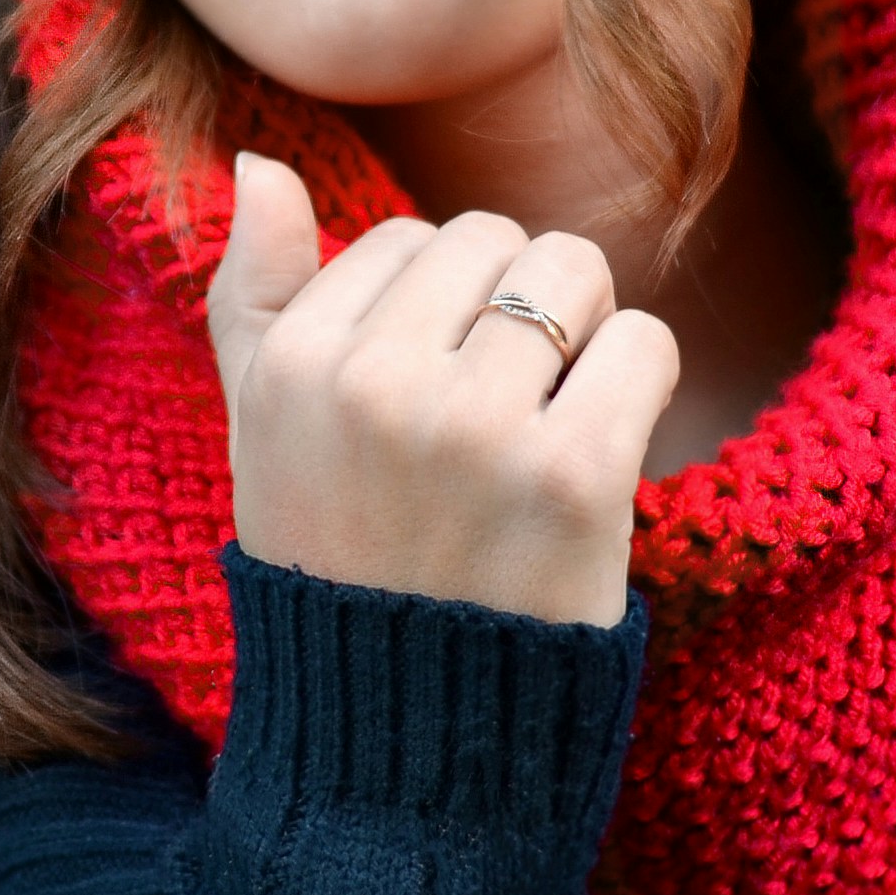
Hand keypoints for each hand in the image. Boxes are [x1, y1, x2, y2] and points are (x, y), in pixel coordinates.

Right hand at [206, 151, 676, 627]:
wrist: (412, 732)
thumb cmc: (340, 560)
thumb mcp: (261, 429)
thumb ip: (252, 293)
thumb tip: (259, 162)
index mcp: (292, 365)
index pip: (408, 237)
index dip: (439, 310)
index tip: (427, 399)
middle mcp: (374, 387)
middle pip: (497, 239)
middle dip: (515, 306)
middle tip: (498, 410)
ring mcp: (474, 430)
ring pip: (574, 272)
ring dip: (584, 334)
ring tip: (546, 420)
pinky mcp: (572, 478)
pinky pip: (643, 344)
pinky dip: (641, 383)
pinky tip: (599, 449)